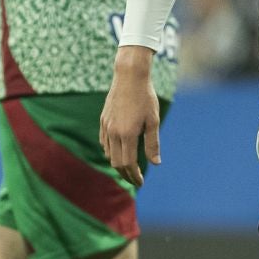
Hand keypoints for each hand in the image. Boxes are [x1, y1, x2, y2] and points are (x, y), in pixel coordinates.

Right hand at [100, 49, 161, 187]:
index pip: (128, 164)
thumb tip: (156, 163)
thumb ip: (153, 143)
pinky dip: (110, 152)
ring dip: (117, 164)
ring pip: (108, 154)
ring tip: (128, 168)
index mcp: (128, 134)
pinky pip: (104, 142)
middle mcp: (114, 132)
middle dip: (126, 174)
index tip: (141, 182)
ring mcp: (106, 126)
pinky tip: (118, 152)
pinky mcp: (103, 120)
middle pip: (116, 163)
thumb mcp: (153, 121)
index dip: (134, 176)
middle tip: (136, 180)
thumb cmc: (145, 97)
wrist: (129, 76)